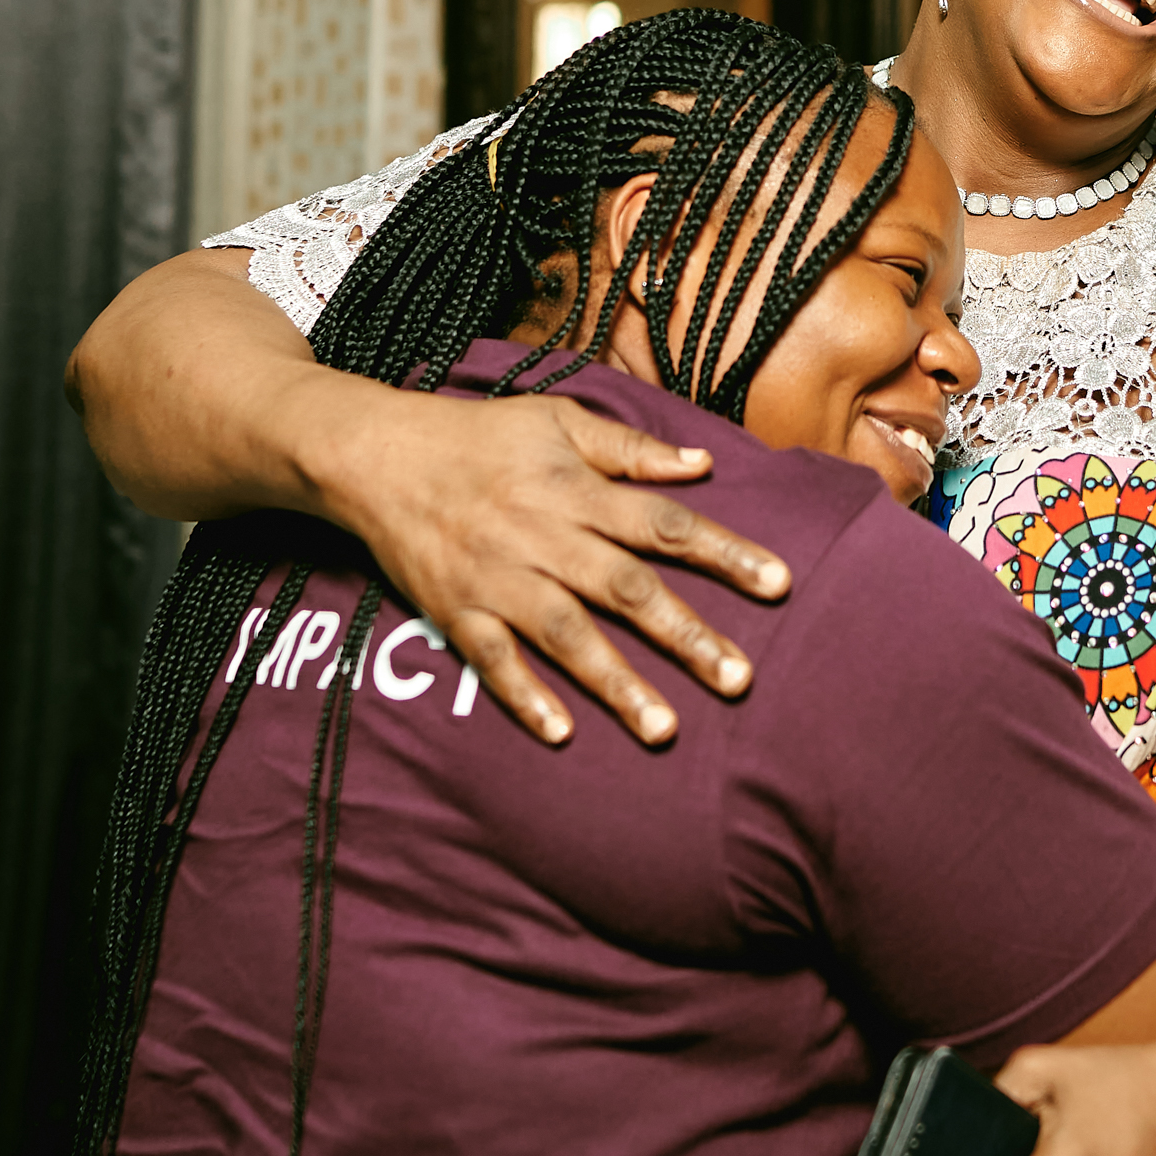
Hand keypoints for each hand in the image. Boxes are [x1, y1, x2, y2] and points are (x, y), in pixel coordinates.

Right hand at [307, 382, 790, 745]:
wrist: (375, 455)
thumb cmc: (478, 436)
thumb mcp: (557, 420)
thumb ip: (631, 449)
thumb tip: (703, 463)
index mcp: (577, 491)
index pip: (666, 525)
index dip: (724, 553)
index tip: (779, 584)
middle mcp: (544, 539)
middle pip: (627, 591)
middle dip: (687, 636)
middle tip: (740, 680)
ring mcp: (499, 579)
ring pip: (567, 637)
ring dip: (617, 684)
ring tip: (665, 730)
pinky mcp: (457, 611)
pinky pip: (493, 660)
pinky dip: (524, 696)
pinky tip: (562, 734)